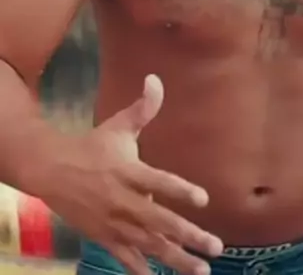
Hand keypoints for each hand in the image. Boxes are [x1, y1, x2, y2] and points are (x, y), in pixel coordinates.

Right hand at [34, 75, 222, 274]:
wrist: (52, 170)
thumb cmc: (92, 146)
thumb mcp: (117, 125)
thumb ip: (142, 107)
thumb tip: (155, 79)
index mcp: (129, 171)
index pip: (159, 182)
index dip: (180, 191)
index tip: (204, 199)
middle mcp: (123, 201)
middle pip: (160, 221)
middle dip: (189, 235)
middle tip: (217, 246)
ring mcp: (114, 223)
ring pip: (149, 245)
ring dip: (176, 259)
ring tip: (202, 270)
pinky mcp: (104, 237)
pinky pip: (126, 258)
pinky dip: (141, 270)